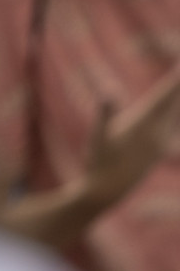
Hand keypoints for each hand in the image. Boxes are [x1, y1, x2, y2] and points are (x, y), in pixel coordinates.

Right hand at [80, 63, 179, 211]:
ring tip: (179, 84)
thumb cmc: (99, 160)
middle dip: (179, 86)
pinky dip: (176, 111)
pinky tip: (175, 109)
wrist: (108, 190)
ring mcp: (161, 140)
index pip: (166, 97)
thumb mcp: (98, 135)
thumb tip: (109, 91)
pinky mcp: (159, 147)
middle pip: (177, 103)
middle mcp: (159, 131)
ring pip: (177, 114)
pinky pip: (174, 123)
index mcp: (145, 124)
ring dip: (179, 98)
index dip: (176, 80)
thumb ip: (105, 112)